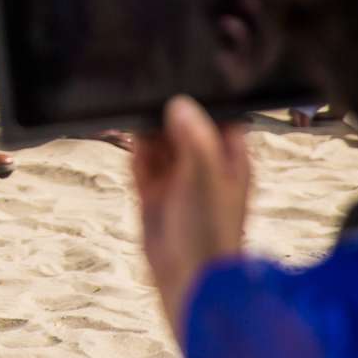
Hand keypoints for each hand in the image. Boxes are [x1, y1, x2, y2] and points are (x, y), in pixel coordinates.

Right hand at [131, 95, 250, 348]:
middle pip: (184, 127)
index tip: (180, 77)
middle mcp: (205, 167)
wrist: (189, 279)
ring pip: (160, 144)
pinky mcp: (153, 195)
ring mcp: (178, 182)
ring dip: (146, 129)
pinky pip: (141, 163)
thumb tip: (179, 103)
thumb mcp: (206, 177)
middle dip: (167, 111)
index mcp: (230, 161)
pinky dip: (134, 151)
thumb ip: (194, 138)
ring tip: (132, 105)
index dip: (202, 100)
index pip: (219, 118)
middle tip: (147, 85)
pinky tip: (126, 135)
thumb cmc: (210, 231)